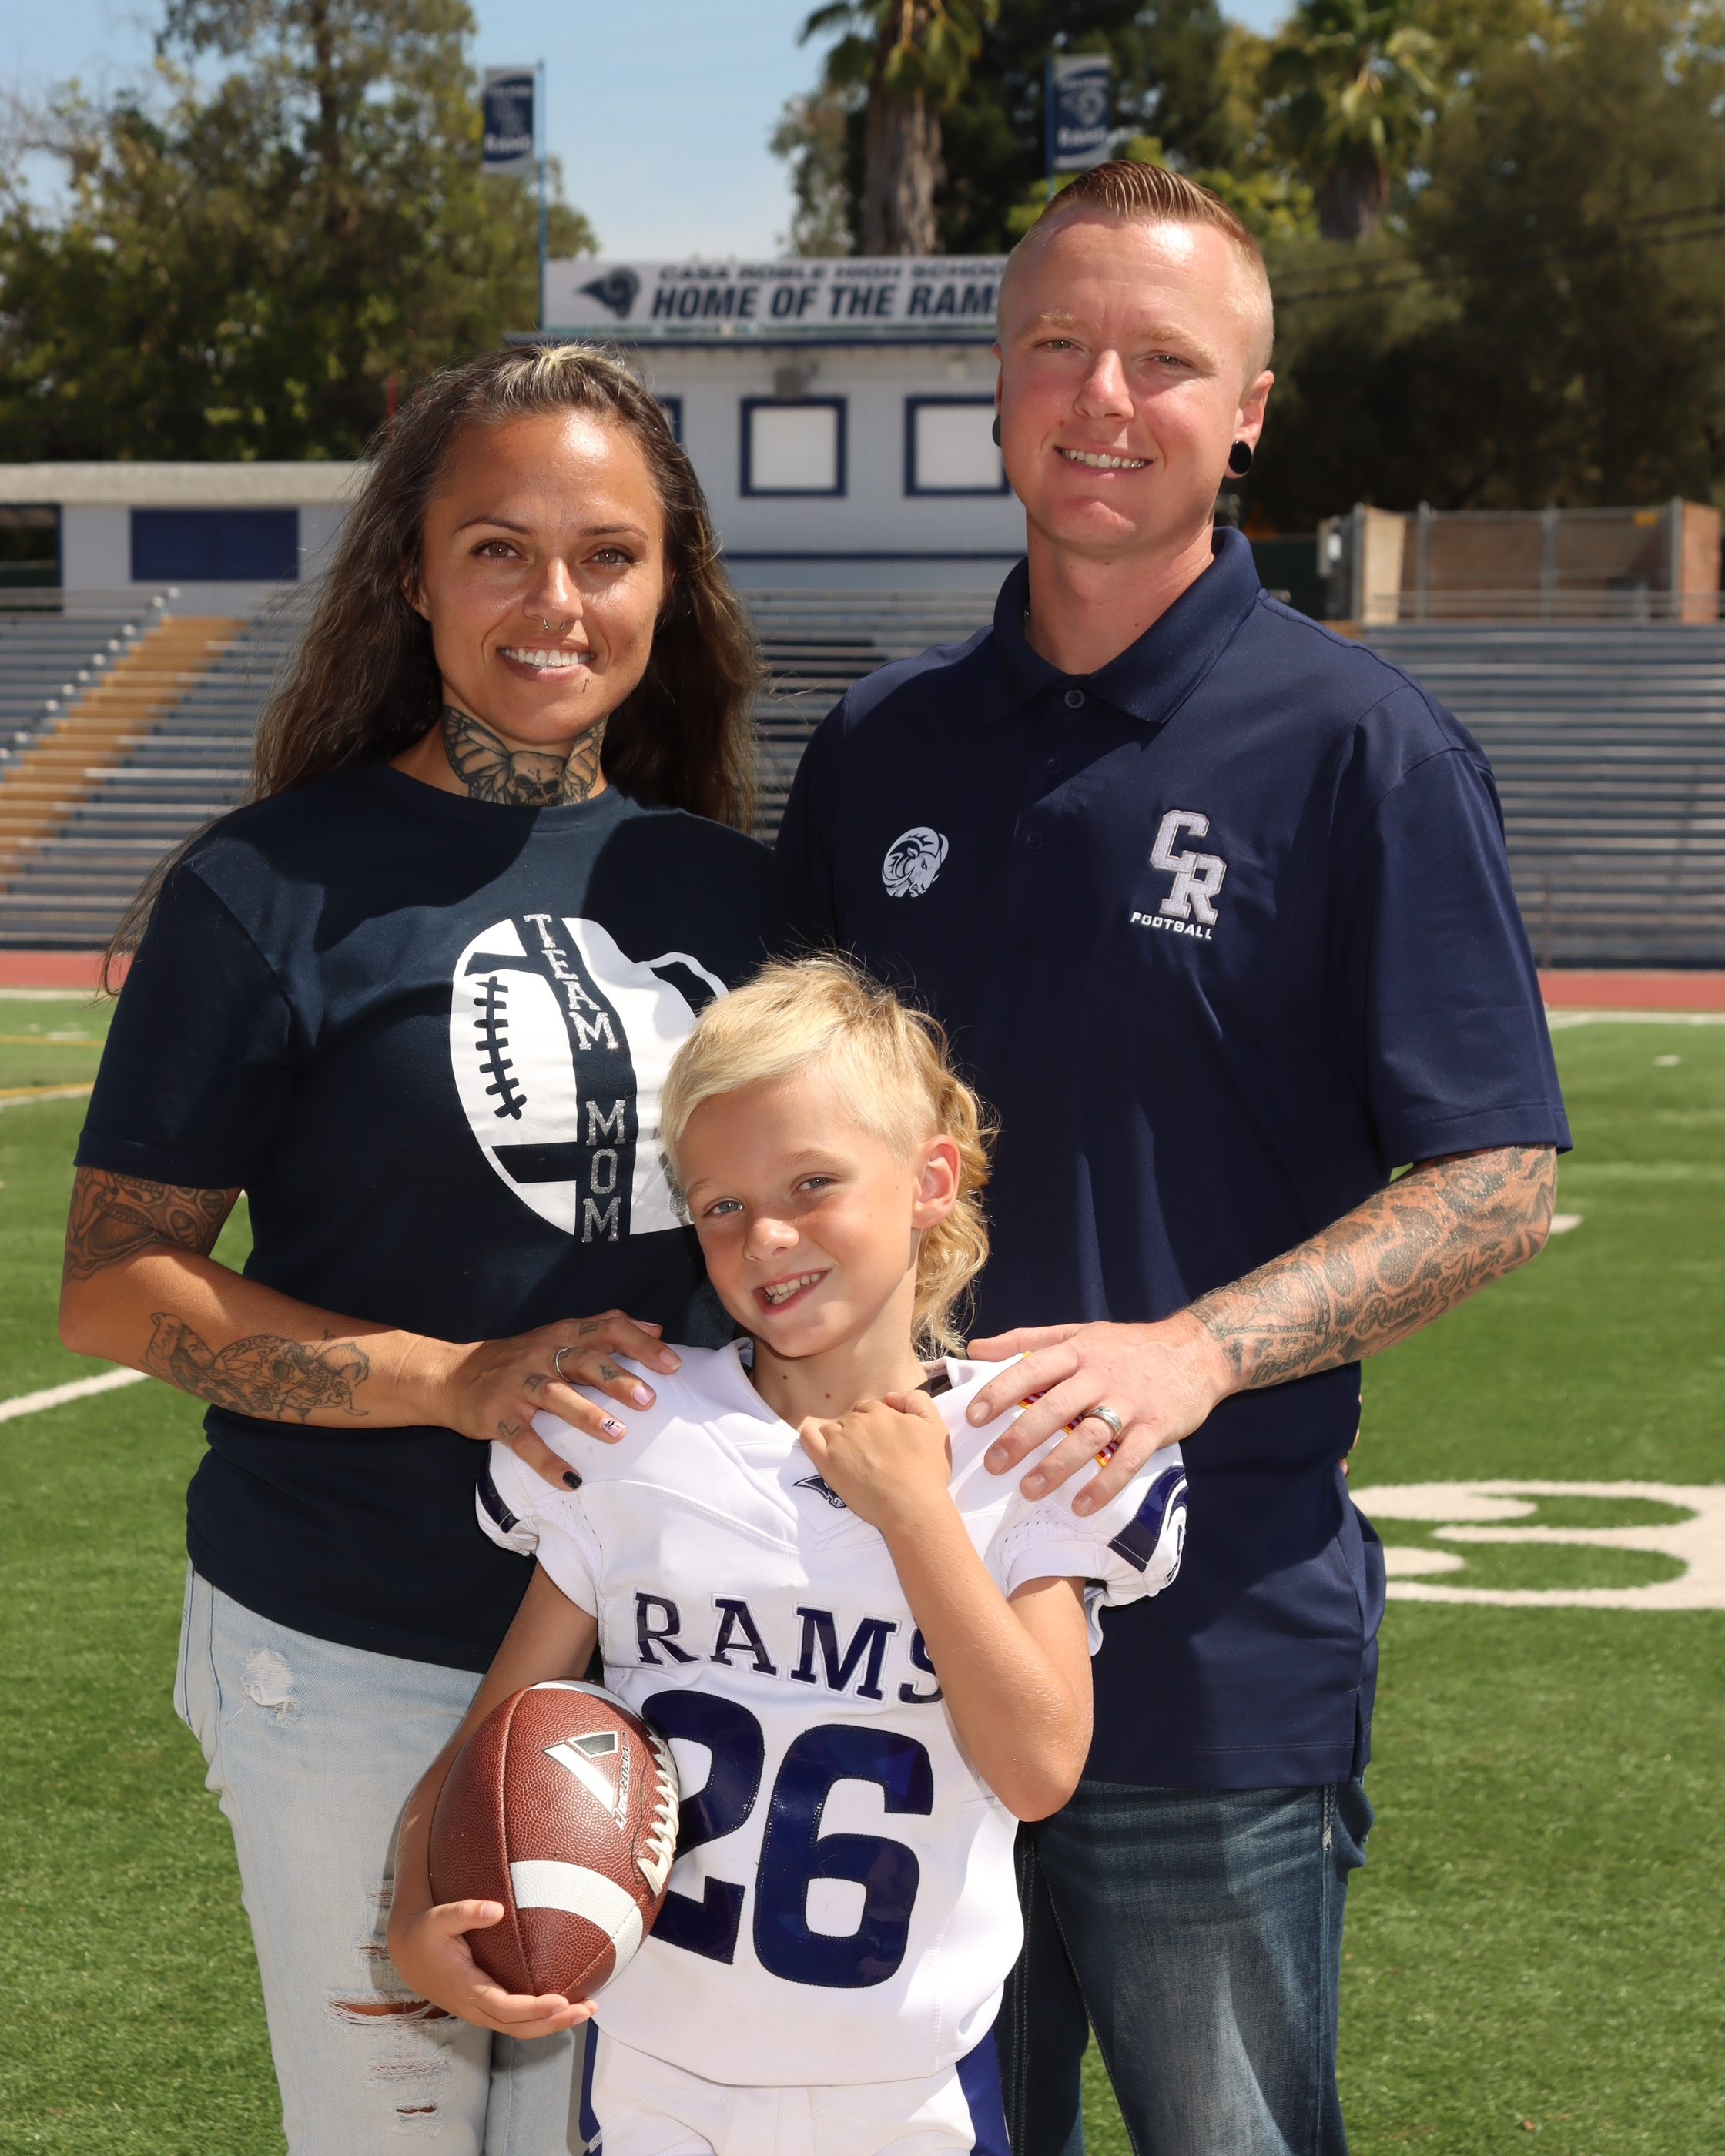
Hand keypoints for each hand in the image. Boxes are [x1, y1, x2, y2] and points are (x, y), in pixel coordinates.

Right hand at [388, 1897, 590, 2038]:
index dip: (532, 2009)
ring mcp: (479, 2010)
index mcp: (465, 1988)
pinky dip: (541, 2018)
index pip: (504, 2008)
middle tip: (586, 2009)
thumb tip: (496, 1909)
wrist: (408, 1954)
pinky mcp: (485, 2006)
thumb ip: (466, 1912)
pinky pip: (515, 2020)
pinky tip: (564, 2004)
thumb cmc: (427, 1932)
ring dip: (552, 2023)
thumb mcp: (440, 1918)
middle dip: (553, 2022)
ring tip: (587, 2009)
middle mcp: (473, 2007)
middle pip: (517, 2027)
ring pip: (518, 2028)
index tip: (561, 2000)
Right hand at [413, 1310, 680, 1488]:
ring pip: (555, 1396)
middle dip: (617, 1378)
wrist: (451, 1375)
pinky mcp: (496, 1415)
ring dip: (586, 1414)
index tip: (672, 1364)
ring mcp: (517, 1385)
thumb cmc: (518, 1359)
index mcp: (561, 1335)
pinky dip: (546, 1460)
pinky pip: (523, 1440)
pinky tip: (570, 1480)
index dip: (640, 1343)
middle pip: (582, 1360)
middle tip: (648, 1399)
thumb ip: (603, 1331)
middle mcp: (540, 1354)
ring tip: (616, 1434)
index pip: (606, 1327)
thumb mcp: (557, 1337)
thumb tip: (657, 1329)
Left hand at [798, 1391, 952, 1535]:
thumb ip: (916, 1401)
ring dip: (839, 1438)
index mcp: (882, 1412)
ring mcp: (839, 1441)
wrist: (912, 1506)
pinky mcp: (826, 1462)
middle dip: (859, 1432)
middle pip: (851, 1419)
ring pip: (832, 1429)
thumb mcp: (936, 1426)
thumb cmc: (926, 1470)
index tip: (883, 1442)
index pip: (871, 1409)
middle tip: (873, 1455)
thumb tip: (891, 1396)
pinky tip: (817, 1443)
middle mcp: (858, 1422)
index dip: (877, 1424)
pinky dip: (810, 1436)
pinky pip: (808, 1438)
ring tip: (853, 1459)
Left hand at [964, 1314, 1231, 1512]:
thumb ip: (1025, 1341)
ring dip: (1057, 1466)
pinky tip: (1082, 1505)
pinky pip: (1128, 1460)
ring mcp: (1130, 1403)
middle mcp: (1101, 1375)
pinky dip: (1105, 1484)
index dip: (1000, 1392)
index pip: (1032, 1369)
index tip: (973, 1417)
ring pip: (1089, 1436)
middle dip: (1020, 1437)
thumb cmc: (1127, 1346)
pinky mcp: (1156, 1427)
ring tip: (1028, 1489)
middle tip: (993, 1464)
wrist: (1197, 1351)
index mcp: (1078, 1351)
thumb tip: (975, 1349)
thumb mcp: (1077, 1333)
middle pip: (1055, 1407)